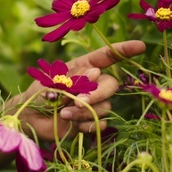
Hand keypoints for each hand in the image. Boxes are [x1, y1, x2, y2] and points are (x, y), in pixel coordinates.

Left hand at [14, 40, 145, 141]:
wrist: (30, 118)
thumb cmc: (39, 93)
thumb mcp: (52, 80)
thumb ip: (73, 78)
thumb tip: (96, 73)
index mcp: (84, 67)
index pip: (107, 56)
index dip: (124, 50)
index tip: (140, 45)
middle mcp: (93, 84)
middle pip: (111, 85)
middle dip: (97, 94)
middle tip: (78, 103)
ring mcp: (94, 103)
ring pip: (105, 106)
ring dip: (85, 112)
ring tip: (64, 114)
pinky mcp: (91, 121)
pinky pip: (100, 123)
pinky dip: (86, 125)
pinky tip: (72, 124)